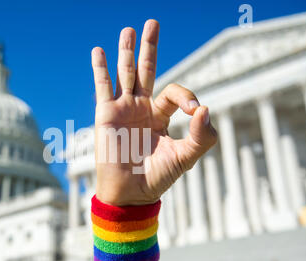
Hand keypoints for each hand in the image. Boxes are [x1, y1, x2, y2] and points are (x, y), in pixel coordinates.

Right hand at [92, 19, 217, 205]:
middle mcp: (141, 109)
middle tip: (153, 22)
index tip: (195, 111)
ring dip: (127, 51)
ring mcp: (123, 109)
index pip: (173, 93)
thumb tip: (206, 109)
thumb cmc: (157, 178)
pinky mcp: (106, 114)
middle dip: (150, 48)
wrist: (130, 194)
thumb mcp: (185, 158)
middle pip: (147, 71)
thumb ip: (201, 137)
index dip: (187, 96)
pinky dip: (100, 69)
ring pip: (125, 73)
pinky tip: (99, 51)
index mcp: (160, 117)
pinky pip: (103, 87)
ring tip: (129, 29)